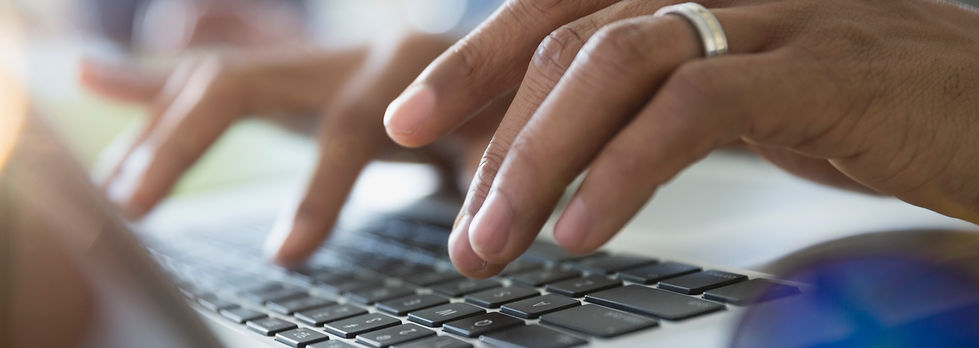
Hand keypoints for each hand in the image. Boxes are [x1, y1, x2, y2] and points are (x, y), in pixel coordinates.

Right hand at [82, 34, 498, 266]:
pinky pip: (216, 69)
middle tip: (136, 205)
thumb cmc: (505, 101)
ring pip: (217, 79)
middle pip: (245, 85)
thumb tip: (472, 252)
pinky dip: (155, 78)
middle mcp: (348, 53)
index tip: (284, 254)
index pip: (345, 126)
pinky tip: (96, 75)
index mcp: (407, 69)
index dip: (316, 191)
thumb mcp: (512, 139)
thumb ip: (493, 183)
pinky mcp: (293, 71)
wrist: (498, 51)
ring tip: (115, 182)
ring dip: (159, 129)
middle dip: (184, 144)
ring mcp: (314, 58)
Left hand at [383, 0, 978, 276]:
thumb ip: (659, 100)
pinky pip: (696, 106)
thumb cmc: (871, 103)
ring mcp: (776, 13)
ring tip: (496, 241)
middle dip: (495, 133)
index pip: (559, 4)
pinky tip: (583, 230)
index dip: (475, 59)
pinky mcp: (824, 66)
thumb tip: (569, 149)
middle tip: (459, 226)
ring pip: (618, 60)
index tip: (409, 122)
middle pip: (571, 34)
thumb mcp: (745, 96)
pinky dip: (624, 169)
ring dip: (539, 159)